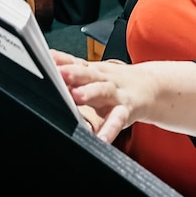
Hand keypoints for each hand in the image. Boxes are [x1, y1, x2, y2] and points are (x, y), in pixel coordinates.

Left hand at [50, 49, 195, 141]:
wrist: (150, 88)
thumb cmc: (114, 82)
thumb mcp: (92, 72)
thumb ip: (69, 65)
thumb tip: (46, 57)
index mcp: (92, 70)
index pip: (74, 61)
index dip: (60, 60)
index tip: (46, 57)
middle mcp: (103, 78)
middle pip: (88, 72)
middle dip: (73, 72)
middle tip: (60, 73)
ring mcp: (115, 93)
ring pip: (103, 91)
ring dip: (91, 92)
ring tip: (77, 96)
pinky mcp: (125, 110)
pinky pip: (117, 120)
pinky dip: (109, 130)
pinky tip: (101, 139)